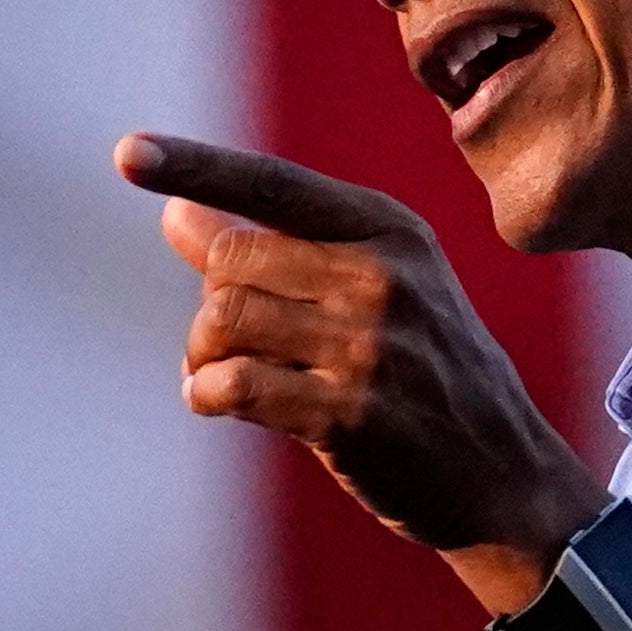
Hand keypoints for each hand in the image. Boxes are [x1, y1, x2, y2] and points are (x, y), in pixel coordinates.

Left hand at [116, 131, 607, 588]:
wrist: (505, 478)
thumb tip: (176, 213)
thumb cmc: (423, 378)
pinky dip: (206, 393)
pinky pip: (235, 384)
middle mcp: (384, 276)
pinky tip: (215, 401)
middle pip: (230, 260)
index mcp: (389, 231)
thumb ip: (273, 250)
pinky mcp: (352, 413)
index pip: (272, 185)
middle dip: (207, 308)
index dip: (194, 166)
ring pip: (223, 319)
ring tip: (220, 379)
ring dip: (201, 356)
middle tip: (220, 347)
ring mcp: (371, 345)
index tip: (126, 152)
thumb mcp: (370, 292)